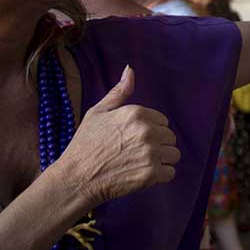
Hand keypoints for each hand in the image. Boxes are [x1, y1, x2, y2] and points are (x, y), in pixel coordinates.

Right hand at [52, 65, 179, 208]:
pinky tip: (142, 175)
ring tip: (140, 164)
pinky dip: (159, 176)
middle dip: (158, 145)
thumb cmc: (85, 145)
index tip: (134, 139)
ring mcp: (150, 153)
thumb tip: (130, 70)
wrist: (75, 179)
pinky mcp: (151, 175)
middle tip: (136, 153)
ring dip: (161, 160)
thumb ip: (119, 92)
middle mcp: (147, 131)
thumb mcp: (98, 112)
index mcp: (136, 113)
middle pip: (170, 137)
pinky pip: (170, 173)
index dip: (150, 130)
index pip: (162, 121)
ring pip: (173, 154)